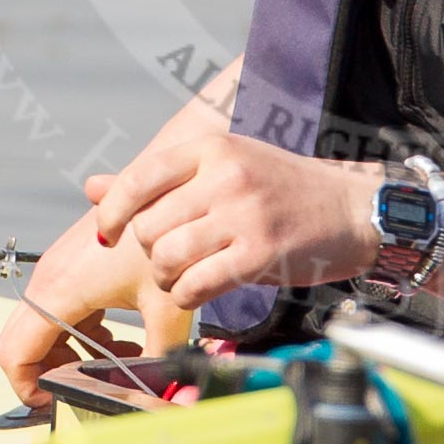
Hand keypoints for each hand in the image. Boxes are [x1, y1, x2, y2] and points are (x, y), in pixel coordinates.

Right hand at [0, 203, 191, 406]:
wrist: (169, 182)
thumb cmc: (167, 238)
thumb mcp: (169, 308)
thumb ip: (162, 361)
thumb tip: (163, 399)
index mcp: (59, 292)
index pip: (15, 355)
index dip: (27, 389)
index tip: (56, 403)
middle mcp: (50, 278)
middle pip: (24, 342)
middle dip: (53, 372)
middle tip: (94, 385)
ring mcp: (60, 267)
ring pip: (45, 325)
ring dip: (73, 351)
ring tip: (121, 357)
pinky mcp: (75, 260)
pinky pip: (62, 307)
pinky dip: (83, 329)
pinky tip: (124, 334)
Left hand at [93, 136, 378, 308]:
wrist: (351, 208)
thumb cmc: (282, 190)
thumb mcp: (223, 167)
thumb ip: (158, 180)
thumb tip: (92, 188)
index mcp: (213, 147)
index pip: (140, 177)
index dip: (112, 211)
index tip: (109, 233)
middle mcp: (226, 175)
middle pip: (148, 226)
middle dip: (151, 251)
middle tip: (173, 258)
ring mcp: (243, 214)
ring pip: (166, 258)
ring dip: (168, 278)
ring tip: (188, 275)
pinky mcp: (258, 254)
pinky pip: (194, 286)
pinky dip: (188, 296)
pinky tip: (203, 288)